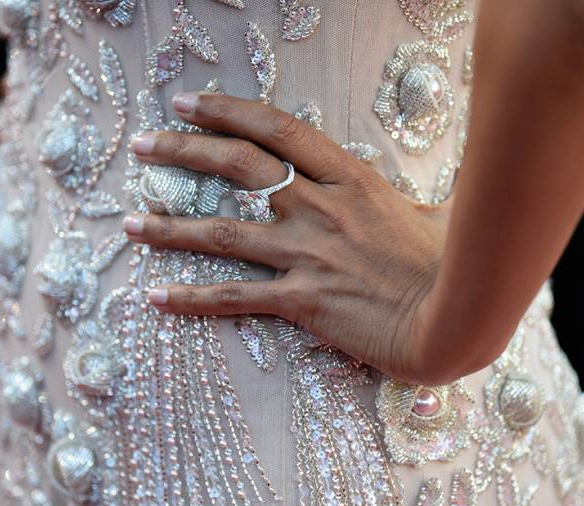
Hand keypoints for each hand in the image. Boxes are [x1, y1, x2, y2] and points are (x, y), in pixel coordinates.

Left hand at [123, 92, 452, 383]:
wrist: (453, 324)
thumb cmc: (453, 267)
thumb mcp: (442, 211)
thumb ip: (431, 187)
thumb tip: (456, 175)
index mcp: (351, 180)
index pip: (277, 131)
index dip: (228, 111)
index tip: (189, 103)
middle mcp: (320, 210)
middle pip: (238, 168)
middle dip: (183, 151)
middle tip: (142, 144)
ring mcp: (307, 255)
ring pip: (222, 233)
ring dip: (169, 227)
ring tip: (127, 222)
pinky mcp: (300, 301)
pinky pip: (234, 297)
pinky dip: (192, 298)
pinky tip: (156, 296)